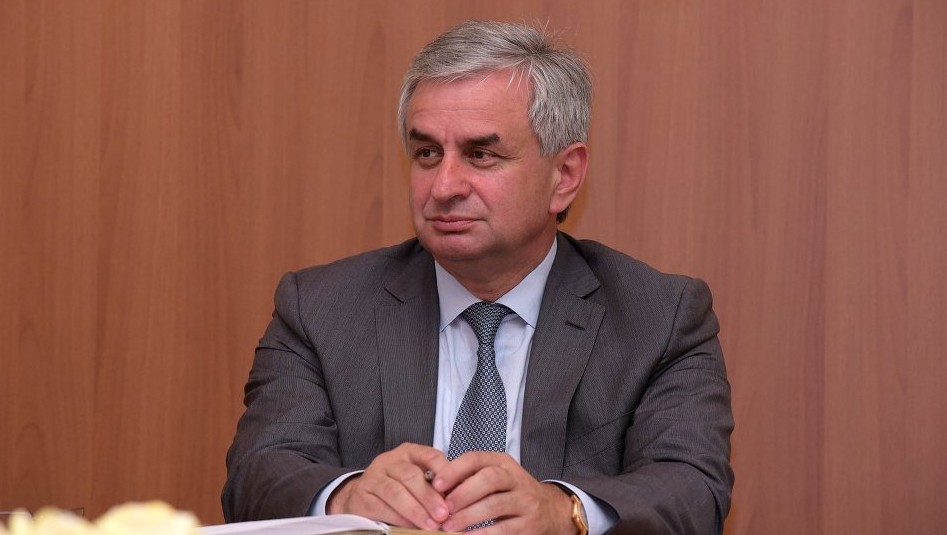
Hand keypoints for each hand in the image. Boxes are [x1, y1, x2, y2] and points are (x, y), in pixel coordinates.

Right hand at [327, 443, 450, 529]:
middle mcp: (389, 461)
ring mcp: (372, 477)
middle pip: (410, 475)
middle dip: (428, 497)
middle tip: (443, 514)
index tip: (454, 490)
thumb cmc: (398, 487)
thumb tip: (457, 500)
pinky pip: (380, 507)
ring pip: (395, 492)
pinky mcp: (361, 496)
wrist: (361, 496)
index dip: (443, 472)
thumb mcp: (416, 479)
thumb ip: (434, 485)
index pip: (429, 456)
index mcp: (408, 453)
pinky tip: (410, 527)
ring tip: (430, 525)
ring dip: (415, 510)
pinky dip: (397, 518)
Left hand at [432, 451, 575, 533]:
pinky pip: (504, 529)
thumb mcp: (496, 478)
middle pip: (489, 479)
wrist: (550, 510)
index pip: (476, 459)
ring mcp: (525, 501)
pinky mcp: (529, 524)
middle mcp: (516, 478)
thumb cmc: (512, 493)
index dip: (455, 470)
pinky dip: (484, 534)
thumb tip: (435, 488)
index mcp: (502, 463)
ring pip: (496, 505)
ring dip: (469, 516)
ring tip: (449, 527)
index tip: (436, 485)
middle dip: (463, 494)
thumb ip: (470, 478)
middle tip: (443, 509)